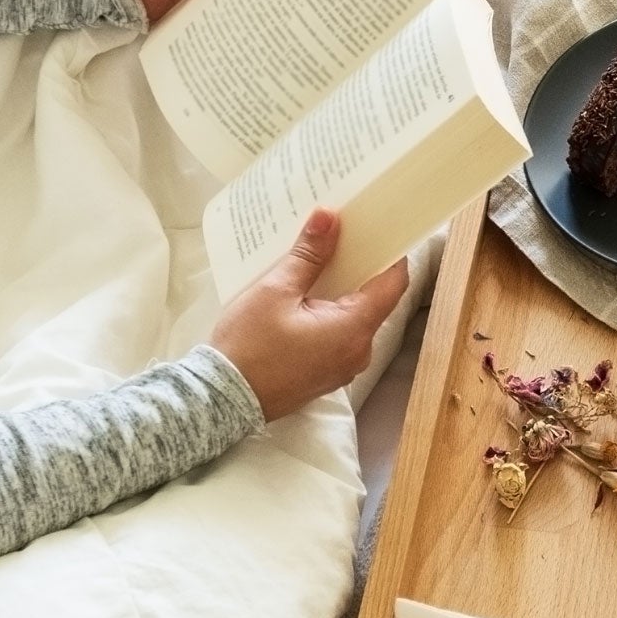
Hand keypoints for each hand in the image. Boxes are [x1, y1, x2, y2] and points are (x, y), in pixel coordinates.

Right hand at [208, 210, 407, 421]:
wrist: (222, 399)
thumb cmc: (248, 346)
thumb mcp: (276, 291)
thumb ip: (309, 255)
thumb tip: (329, 218)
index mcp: (354, 329)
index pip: (394, 283)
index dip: (392, 253)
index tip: (380, 230)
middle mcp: (359, 351)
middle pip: (376, 300)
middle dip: (362, 267)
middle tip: (344, 237)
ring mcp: (345, 367)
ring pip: (357, 318)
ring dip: (344, 291)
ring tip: (323, 261)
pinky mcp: (328, 374)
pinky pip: (341, 336)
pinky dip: (332, 313)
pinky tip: (310, 294)